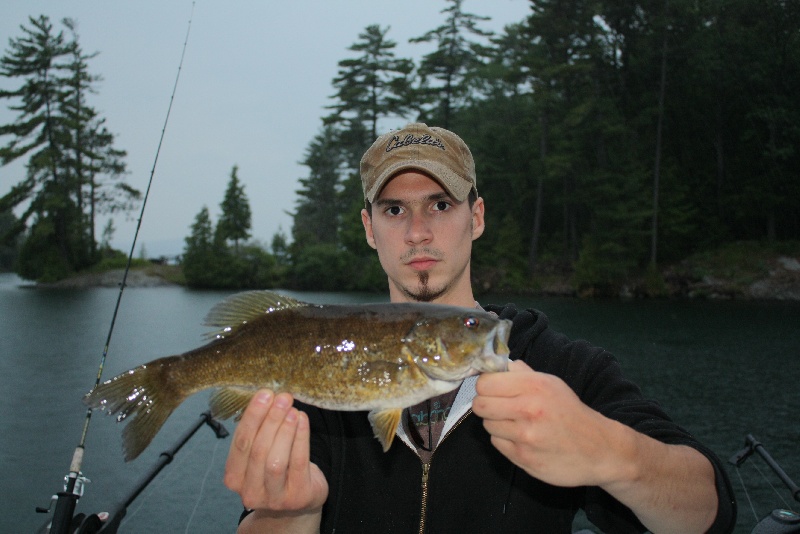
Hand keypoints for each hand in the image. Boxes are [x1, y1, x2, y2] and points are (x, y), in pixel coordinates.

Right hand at [224, 390, 327, 524]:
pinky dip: (301, 438)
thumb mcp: (259, 455)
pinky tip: (302, 420)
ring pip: (276, 460)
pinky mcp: (297, 497)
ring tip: (292, 409)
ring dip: (285, 430)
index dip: (252, 417)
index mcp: (233, 478)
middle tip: (281, 397)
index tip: (264, 394)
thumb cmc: (275, 470)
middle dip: (270, 420)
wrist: (295, 504)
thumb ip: (257, 431)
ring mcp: (274, 498)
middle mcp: (249, 492)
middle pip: (257, 451)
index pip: (240, 444)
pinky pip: (298, 463)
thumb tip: (267, 396)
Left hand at [473, 360, 621, 487]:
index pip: (485, 383)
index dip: (486, 386)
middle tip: (499, 407)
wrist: (599, 449)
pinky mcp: (523, 458)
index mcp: (535, 386)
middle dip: (486, 405)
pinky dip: (505, 440)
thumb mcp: (552, 384)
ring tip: (516, 423)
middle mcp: (528, 409)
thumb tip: (499, 364)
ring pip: (487, 425)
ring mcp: (525, 436)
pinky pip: (497, 443)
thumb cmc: (572, 413)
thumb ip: (523, 374)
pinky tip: (522, 439)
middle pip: (480, 405)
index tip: (492, 389)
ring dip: (497, 423)